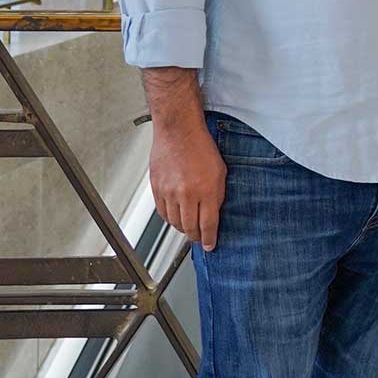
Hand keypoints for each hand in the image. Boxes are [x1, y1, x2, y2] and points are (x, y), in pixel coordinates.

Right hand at [150, 112, 225, 251]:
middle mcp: (186, 194)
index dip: (209, 238)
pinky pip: (162, 212)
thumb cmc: (201, 147)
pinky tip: (175, 216)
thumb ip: (217, 194)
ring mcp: (169, 192)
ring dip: (182, 227)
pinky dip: (169, 218)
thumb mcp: (220, 171)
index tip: (210, 246)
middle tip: (199, 238)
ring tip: (188, 226)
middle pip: (189, 227)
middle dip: (195, 236)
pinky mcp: (157, 189)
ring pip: (174, 222)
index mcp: (205, 190)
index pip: (207, 224)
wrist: (178, 131)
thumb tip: (214, 213)